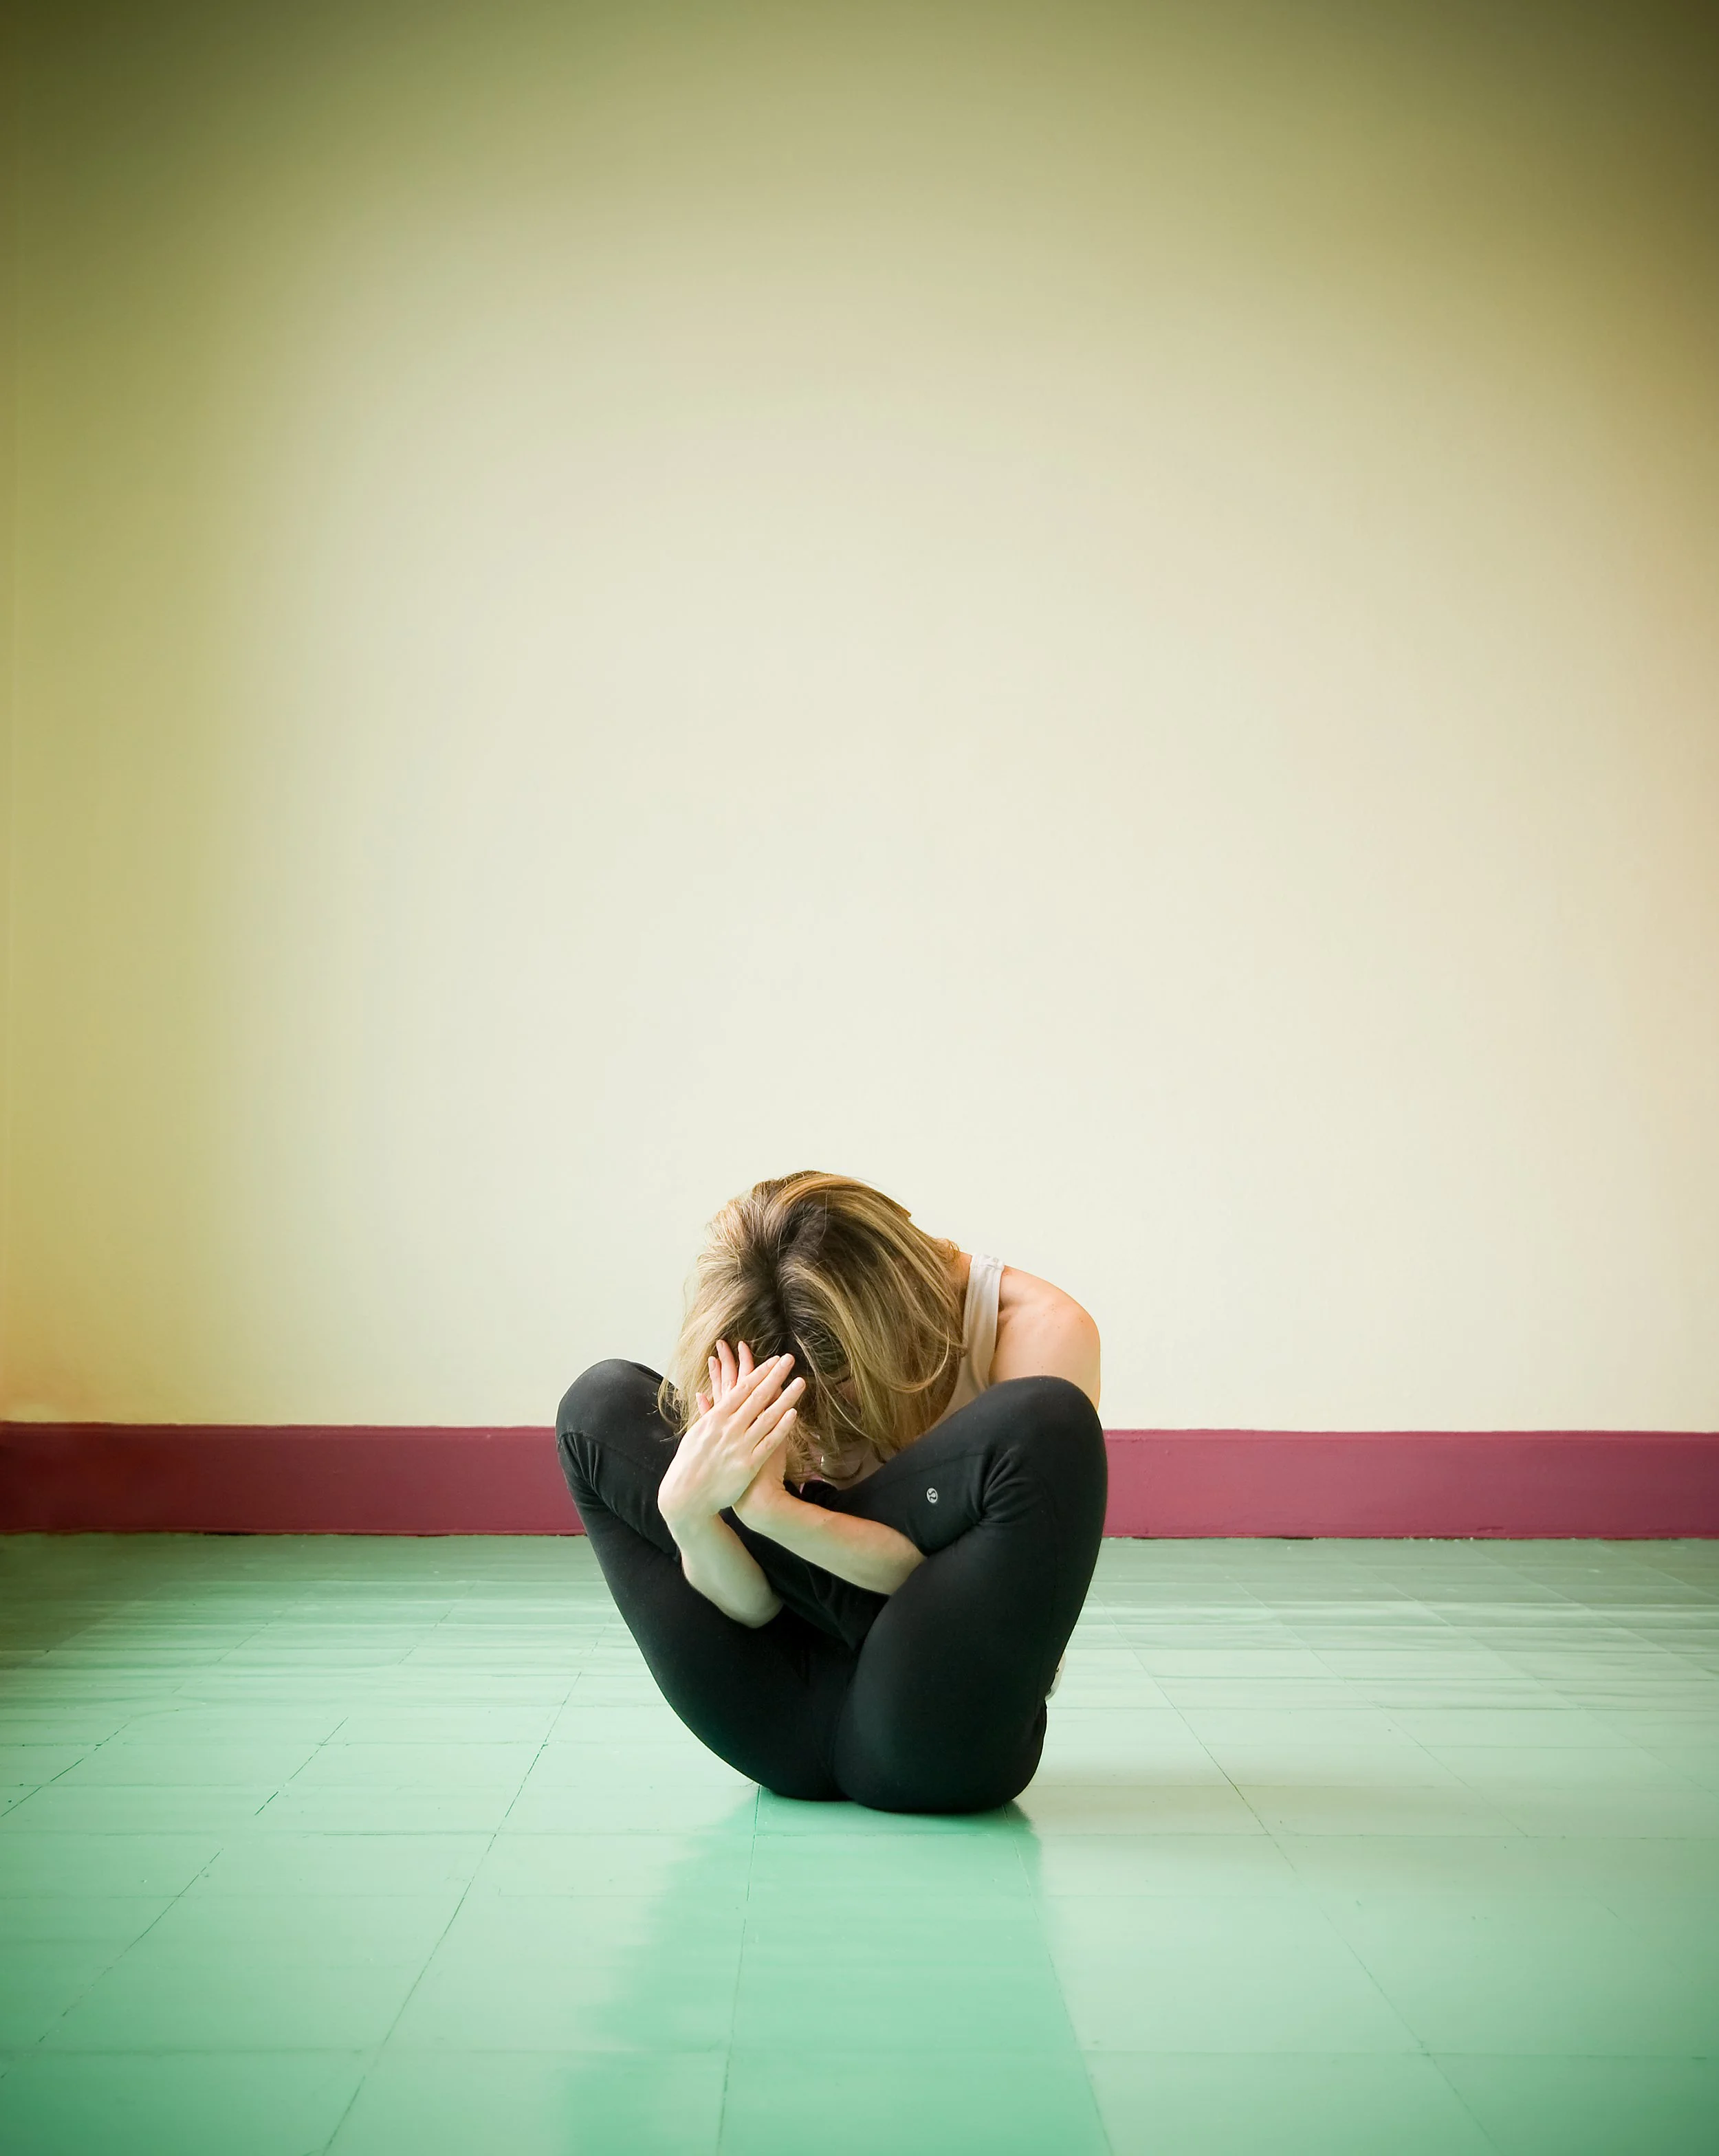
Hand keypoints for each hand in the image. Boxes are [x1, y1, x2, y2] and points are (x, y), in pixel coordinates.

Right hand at [658, 1343, 803, 1531]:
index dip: (759, 1373)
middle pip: (757, 1396)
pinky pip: (769, 1441)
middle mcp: (729, 1428)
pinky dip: (782, 1427)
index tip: (773, 1361)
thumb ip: (705, 1415)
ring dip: (786, 1397)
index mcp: (715, 1418)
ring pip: (768, 1416)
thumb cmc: (688, 1466)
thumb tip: (706, 1396)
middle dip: (775, 1376)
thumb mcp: (694, 1435)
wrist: (687, 1497)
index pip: (741, 1389)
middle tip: (789, 1360)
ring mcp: (740, 1445)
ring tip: (800, 1382)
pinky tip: (794, 1414)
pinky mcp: (749, 1464)